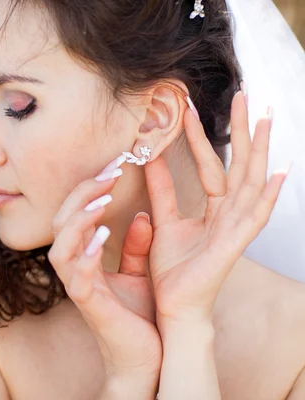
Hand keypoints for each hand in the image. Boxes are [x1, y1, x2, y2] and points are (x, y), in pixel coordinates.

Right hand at [47, 162, 161, 381]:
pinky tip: (103, 234)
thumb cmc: (140, 317)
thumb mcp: (141, 272)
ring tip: (104, 198)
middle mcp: (76, 270)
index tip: (116, 164)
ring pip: (59, 248)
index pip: (76, 215)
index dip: (90, 188)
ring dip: (78, 220)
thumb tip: (142, 216)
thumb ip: (136, 245)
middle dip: (82, 194)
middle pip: (60, 223)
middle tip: (111, 171)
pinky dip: (86, 253)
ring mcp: (80, 288)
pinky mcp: (89, 306)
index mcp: (86, 258)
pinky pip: (76, 276)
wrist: (148, 358)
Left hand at [145, 91, 289, 322]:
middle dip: (242, 131)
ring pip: (251, 182)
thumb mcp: (162, 220)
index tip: (193, 108)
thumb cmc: (173, 269)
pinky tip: (278, 172)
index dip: (203, 138)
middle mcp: (230, 215)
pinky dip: (267, 195)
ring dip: (260, 150)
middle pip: (239, 165)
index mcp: (214, 210)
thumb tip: (150, 158)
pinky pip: (253, 217)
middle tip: (244, 95)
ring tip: (265, 118)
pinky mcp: (233, 246)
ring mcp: (235, 229)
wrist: (173, 306)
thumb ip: (161, 191)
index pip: (211, 166)